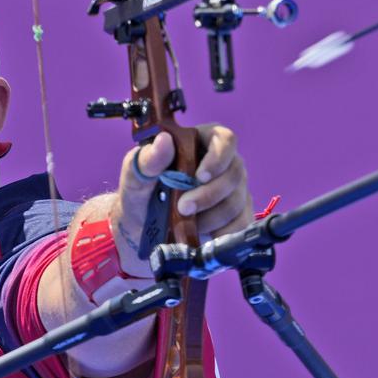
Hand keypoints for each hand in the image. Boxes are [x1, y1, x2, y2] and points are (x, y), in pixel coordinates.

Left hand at [114, 124, 252, 273]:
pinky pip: (241, 224)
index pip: (225, 139)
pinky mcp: (237, 216)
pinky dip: (223, 234)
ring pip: (236, 202)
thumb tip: (164, 141)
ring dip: (211, 217)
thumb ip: (148, 159)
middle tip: (183, 208)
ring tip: (186, 223)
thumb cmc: (141, 193)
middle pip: (234, 174)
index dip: (218, 157)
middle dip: (209, 195)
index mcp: (201, 143)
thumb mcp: (135, 175)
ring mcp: (233, 191)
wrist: (141, 228)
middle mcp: (224, 164)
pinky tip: (205, 238)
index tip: (200, 176)